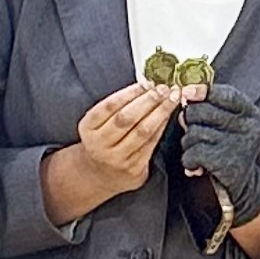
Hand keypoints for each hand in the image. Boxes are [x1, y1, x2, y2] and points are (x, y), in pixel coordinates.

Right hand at [73, 81, 177, 198]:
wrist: (98, 175)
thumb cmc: (102, 142)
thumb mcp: (98, 124)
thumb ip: (117, 107)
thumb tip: (147, 87)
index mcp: (88, 128)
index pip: (109, 106)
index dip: (130, 93)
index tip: (146, 83)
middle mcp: (100, 145)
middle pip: (127, 119)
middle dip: (148, 101)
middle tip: (163, 88)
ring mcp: (117, 159)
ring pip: (142, 132)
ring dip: (160, 112)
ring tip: (172, 98)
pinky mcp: (134, 169)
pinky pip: (151, 144)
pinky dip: (161, 127)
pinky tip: (168, 115)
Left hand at [178, 84, 259, 226]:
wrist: (243, 185)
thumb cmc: (230, 149)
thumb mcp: (230, 125)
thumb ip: (212, 108)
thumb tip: (184, 95)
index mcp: (250, 114)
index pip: (224, 94)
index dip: (202, 91)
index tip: (186, 92)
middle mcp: (248, 127)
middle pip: (201, 111)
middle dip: (190, 122)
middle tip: (193, 132)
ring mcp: (237, 144)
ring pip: (194, 133)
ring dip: (189, 144)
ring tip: (198, 152)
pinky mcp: (225, 162)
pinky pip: (193, 153)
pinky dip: (189, 161)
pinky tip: (196, 166)